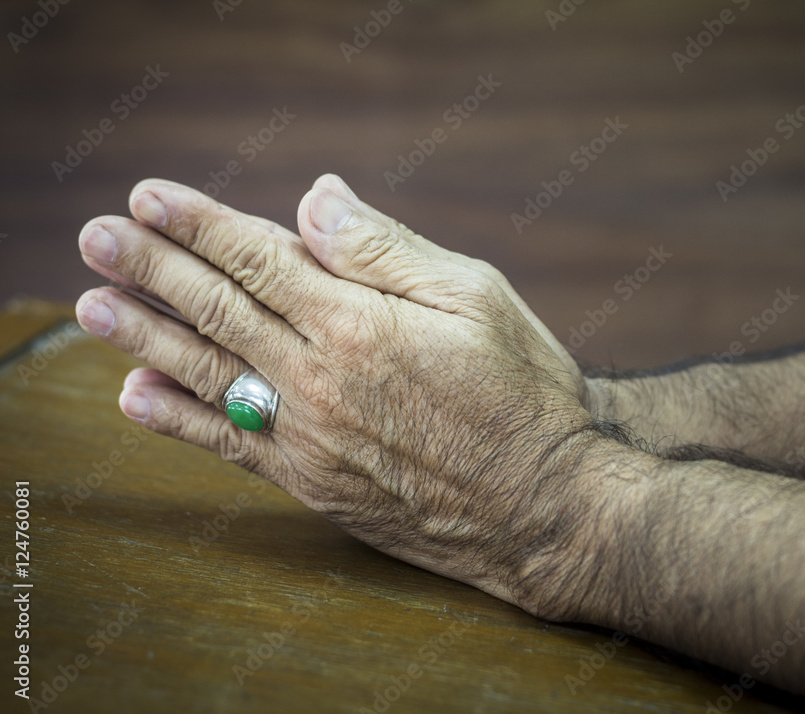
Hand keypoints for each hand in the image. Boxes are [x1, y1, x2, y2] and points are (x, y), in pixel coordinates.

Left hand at [75, 176, 632, 617]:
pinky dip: (178, 417)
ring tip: (91, 305)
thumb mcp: (477, 298)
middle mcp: (317, 380)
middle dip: (151, 268)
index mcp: (357, 323)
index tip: (148, 197)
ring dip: (143, 335)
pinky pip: (230, 443)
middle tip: (96, 238)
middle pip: (216, 310)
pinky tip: (138, 394)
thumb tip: (316, 198)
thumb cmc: (524, 395)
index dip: (199, 224)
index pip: (257, 258)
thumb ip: (386, 249)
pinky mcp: (311, 483)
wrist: (543, 510)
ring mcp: (308, 437)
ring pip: (208, 373)